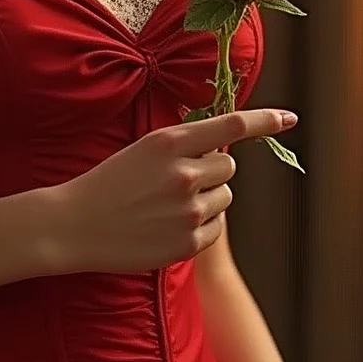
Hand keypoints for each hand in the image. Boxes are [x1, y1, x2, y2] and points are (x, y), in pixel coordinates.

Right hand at [45, 107, 298, 274]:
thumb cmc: (107, 184)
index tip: (289, 119)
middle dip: (212, 172)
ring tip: (167, 207)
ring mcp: (188, 211)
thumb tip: (223, 143)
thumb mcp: (143, 149)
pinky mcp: (188, 242)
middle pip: (229, 167)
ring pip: (224, 197)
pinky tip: (168, 226)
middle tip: (178, 182)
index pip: (232, 126)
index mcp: (170, 143)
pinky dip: (201, 226)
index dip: (265, 121)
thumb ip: (183, 144)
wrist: (73, 226)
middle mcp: (185, 175)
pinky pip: (216, 227)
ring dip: (207, 199)